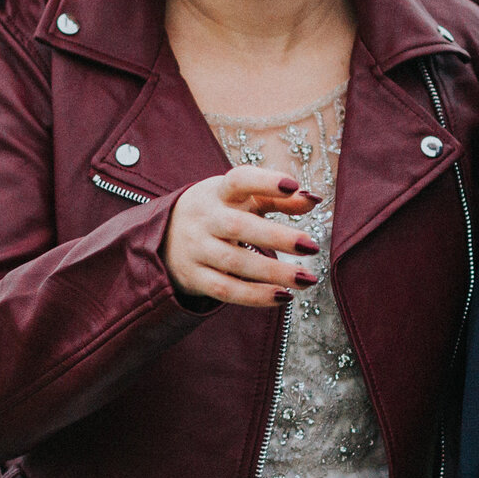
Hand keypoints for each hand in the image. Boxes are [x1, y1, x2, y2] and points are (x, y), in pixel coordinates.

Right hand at [166, 168, 321, 308]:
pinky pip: (225, 290)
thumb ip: (278, 198)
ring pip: (234, 262)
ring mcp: (196, 249)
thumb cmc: (219, 212)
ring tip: (307, 278)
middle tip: (312, 246)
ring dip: (273, 273)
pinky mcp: (194, 277)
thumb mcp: (243, 199)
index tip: (292, 186)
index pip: (239, 180)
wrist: (165, 237)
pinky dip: (255, 296)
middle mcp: (204, 218)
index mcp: (218, 192)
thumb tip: (314, 199)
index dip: (265, 181)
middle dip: (277, 237)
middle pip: (239, 226)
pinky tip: (283, 296)